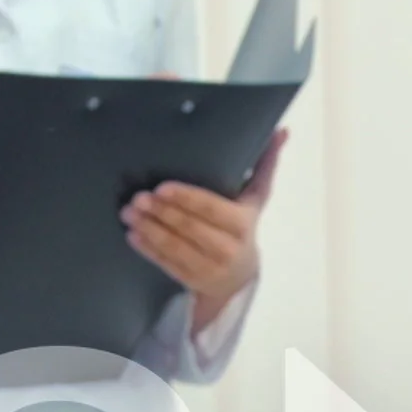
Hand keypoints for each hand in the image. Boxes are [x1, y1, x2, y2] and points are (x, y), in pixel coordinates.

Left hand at [125, 129, 287, 332]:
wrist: (240, 277)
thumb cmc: (242, 226)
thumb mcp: (256, 199)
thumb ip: (266, 165)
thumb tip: (283, 131)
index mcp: (242, 223)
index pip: (211, 208)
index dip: (186, 199)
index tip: (162, 188)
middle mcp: (227, 248)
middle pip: (189, 227)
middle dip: (161, 212)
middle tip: (137, 197)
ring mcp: (208, 268)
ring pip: (175, 247)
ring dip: (149, 229)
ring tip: (129, 213)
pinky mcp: (191, 280)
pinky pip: (166, 264)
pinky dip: (147, 249)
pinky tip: (133, 235)